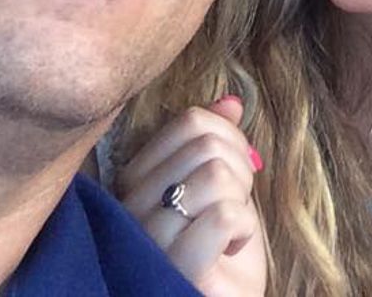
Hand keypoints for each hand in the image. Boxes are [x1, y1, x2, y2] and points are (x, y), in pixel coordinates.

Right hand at [117, 96, 265, 296]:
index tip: (230, 177)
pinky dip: (244, 228)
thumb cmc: (220, 251)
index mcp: (133, 180)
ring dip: (241, 201)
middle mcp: (128, 208)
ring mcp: (146, 241)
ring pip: (215, 174)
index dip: (229, 139)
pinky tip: (231, 249)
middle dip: (239, 171)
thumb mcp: (221, 187)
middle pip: (207, 143)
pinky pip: (224, 215)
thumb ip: (217, 142)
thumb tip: (231, 101)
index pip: (190, 120)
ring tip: (229, 232)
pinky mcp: (174, 270)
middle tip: (232, 208)